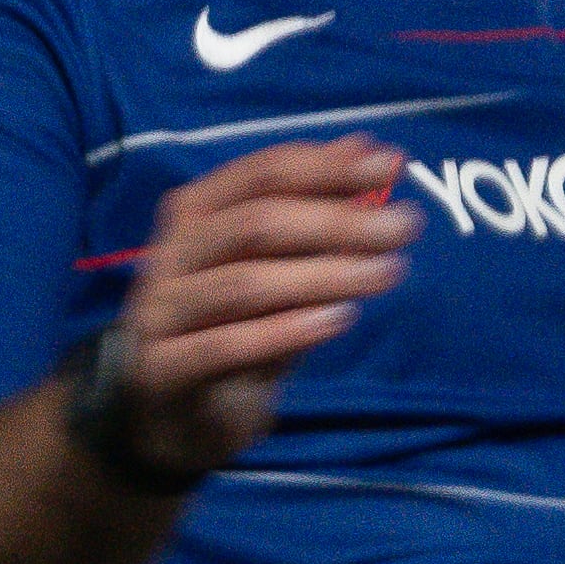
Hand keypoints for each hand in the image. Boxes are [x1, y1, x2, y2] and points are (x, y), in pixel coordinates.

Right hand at [107, 142, 411, 477]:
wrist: (168, 415)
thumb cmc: (229, 325)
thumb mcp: (274, 265)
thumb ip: (312, 209)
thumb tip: (366, 148)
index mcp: (196, 211)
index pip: (262, 173)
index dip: (328, 167)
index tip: (391, 167)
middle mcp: (172, 252)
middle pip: (256, 223)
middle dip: (337, 221)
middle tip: (402, 228)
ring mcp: (162, 312)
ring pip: (246, 284)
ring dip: (323, 275)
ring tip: (384, 273)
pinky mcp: (162, 369)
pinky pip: (226, 345)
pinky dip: (286, 331)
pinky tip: (337, 321)